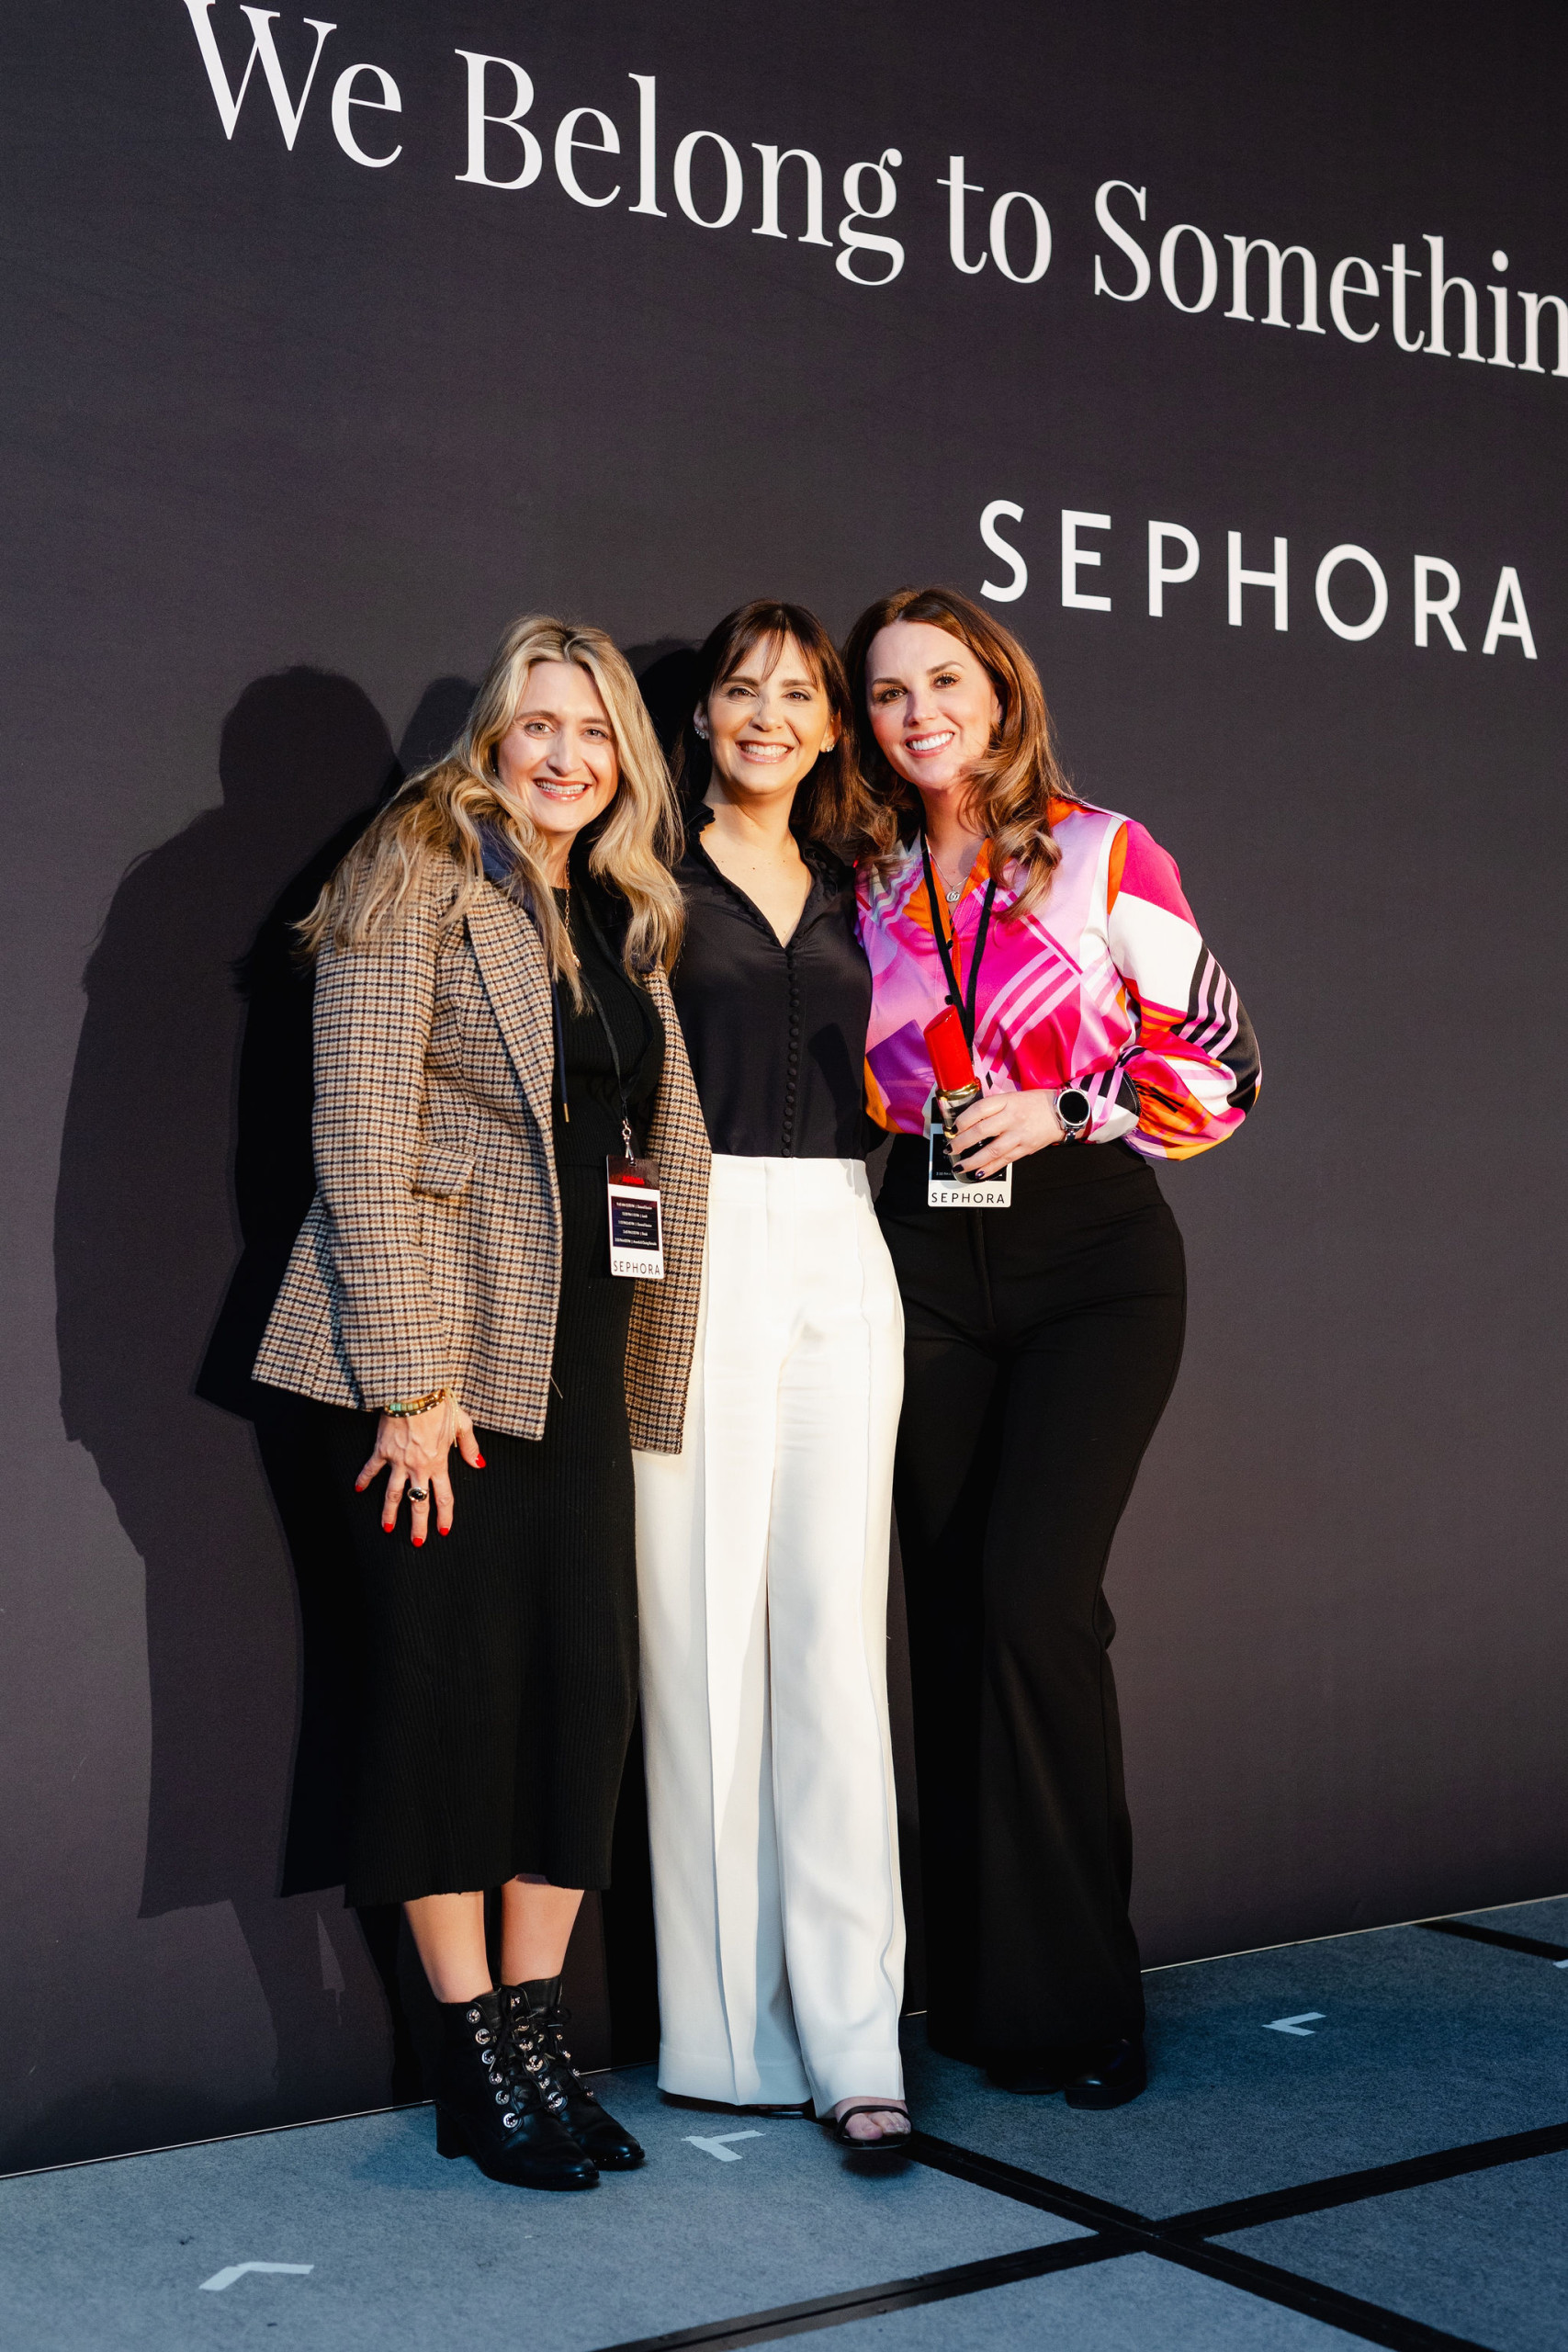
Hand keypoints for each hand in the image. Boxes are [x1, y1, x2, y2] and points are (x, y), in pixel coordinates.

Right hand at [356, 1396, 483, 1546]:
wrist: (414, 1392)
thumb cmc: (440, 1404)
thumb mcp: (462, 1423)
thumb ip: (470, 1447)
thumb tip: (479, 1464)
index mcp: (439, 1463)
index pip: (443, 1497)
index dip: (444, 1516)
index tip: (442, 1530)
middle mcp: (418, 1467)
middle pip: (419, 1502)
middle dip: (418, 1525)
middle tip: (417, 1542)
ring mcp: (398, 1461)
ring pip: (394, 1494)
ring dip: (389, 1512)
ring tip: (387, 1528)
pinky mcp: (382, 1450)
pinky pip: (371, 1469)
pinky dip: (363, 1479)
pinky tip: (357, 1490)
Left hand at [951, 1087, 1065, 1175]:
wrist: (1063, 1112)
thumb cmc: (1035, 1103)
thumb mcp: (1013, 1097)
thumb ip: (993, 1107)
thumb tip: (969, 1121)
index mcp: (1007, 1101)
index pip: (979, 1109)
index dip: (963, 1120)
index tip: (953, 1128)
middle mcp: (1012, 1118)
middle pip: (981, 1131)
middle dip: (961, 1142)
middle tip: (950, 1149)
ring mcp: (1019, 1135)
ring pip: (991, 1150)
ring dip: (973, 1160)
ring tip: (960, 1166)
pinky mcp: (1025, 1148)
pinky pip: (1004, 1161)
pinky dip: (990, 1168)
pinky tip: (979, 1173)